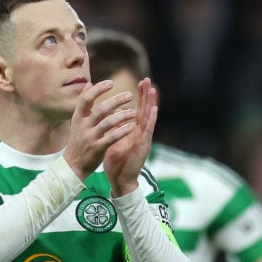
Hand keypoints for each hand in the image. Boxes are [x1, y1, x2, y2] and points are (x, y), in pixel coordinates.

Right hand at [62, 80, 138, 180]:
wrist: (73, 166)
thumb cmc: (78, 142)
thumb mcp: (77, 122)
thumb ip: (84, 105)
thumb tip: (89, 84)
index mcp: (77, 118)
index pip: (86, 99)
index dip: (98, 89)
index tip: (111, 83)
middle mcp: (83, 126)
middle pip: (100, 109)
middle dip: (116, 100)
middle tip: (130, 95)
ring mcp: (90, 138)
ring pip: (108, 122)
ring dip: (123, 116)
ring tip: (134, 112)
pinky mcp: (97, 148)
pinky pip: (112, 137)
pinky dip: (123, 131)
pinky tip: (131, 127)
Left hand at [102, 78, 157, 196]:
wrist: (120, 181)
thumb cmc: (116, 163)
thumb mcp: (112, 142)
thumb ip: (112, 130)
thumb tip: (107, 117)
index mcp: (132, 131)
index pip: (137, 110)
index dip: (139, 97)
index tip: (139, 83)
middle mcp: (139, 133)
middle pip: (144, 110)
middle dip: (146, 95)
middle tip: (147, 80)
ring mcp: (143, 139)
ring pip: (148, 118)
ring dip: (151, 103)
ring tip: (153, 89)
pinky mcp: (143, 146)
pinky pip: (148, 131)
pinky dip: (152, 119)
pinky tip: (154, 109)